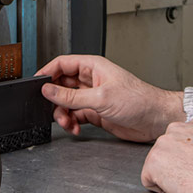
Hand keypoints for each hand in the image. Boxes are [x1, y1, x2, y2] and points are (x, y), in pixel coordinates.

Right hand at [37, 55, 184, 141]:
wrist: (155, 119)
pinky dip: (72, 123)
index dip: (47, 72)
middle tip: (52, 109)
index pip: (62, 64)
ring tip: (67, 123)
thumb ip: (71, 96)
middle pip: (62, 85)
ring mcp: (93, 97)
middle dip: (55, 98)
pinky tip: (75, 128)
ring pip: (67, 103)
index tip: (36, 84)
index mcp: (93, 67)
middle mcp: (92, 80)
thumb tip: (49, 90)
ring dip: (63, 114)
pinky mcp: (96, 112)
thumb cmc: (139, 100)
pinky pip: (75, 115)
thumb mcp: (101, 98)